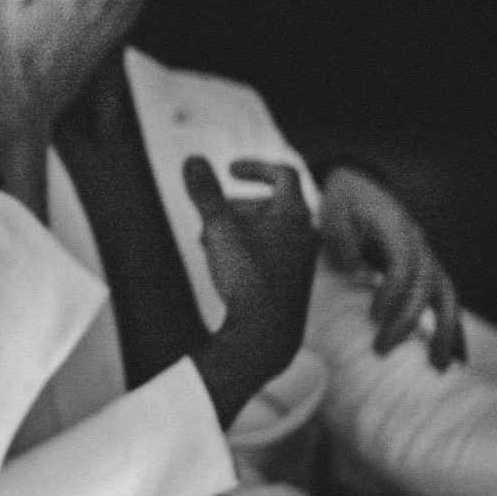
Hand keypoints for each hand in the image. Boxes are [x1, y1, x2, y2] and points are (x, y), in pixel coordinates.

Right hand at [182, 157, 318, 427]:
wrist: (266, 335)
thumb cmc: (247, 277)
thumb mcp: (219, 228)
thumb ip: (206, 192)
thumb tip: (192, 160)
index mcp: (294, 214)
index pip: (282, 174)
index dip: (255, 167)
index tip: (228, 170)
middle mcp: (305, 234)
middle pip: (273, 204)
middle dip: (237, 203)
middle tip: (210, 213)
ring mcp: (301, 260)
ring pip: (270, 230)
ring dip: (239, 227)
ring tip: (209, 239)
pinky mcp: (293, 283)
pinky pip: (271, 253)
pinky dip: (248, 247)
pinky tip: (224, 264)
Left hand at [319, 166, 464, 367]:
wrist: (357, 185)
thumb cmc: (342, 203)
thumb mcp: (333, 212)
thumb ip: (340, 237)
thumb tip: (352, 267)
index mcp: (397, 230)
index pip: (402, 267)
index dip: (391, 293)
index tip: (372, 317)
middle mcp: (419, 244)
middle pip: (426, 286)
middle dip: (408, 321)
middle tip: (383, 350)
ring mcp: (427, 256)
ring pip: (447, 295)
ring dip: (446, 331)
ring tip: (440, 367)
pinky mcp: (427, 269)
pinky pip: (446, 300)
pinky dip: (453, 328)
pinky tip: (457, 357)